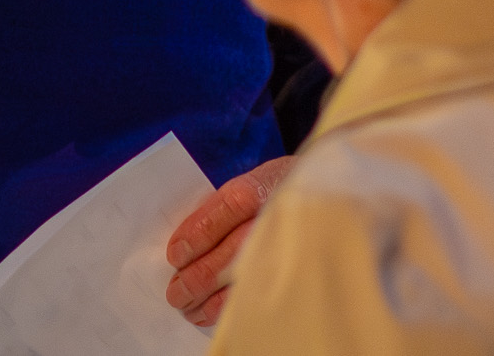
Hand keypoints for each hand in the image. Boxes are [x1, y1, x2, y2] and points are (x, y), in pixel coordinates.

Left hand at [164, 155, 294, 326]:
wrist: (319, 193)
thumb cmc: (271, 190)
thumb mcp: (246, 182)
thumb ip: (216, 209)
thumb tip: (183, 244)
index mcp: (257, 191)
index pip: (224, 211)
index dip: (195, 236)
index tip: (175, 256)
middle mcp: (272, 221)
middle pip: (227, 257)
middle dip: (194, 279)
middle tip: (175, 292)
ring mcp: (283, 249)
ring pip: (238, 282)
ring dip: (205, 299)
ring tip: (186, 305)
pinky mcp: (291, 270)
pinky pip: (255, 295)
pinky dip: (226, 308)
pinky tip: (207, 312)